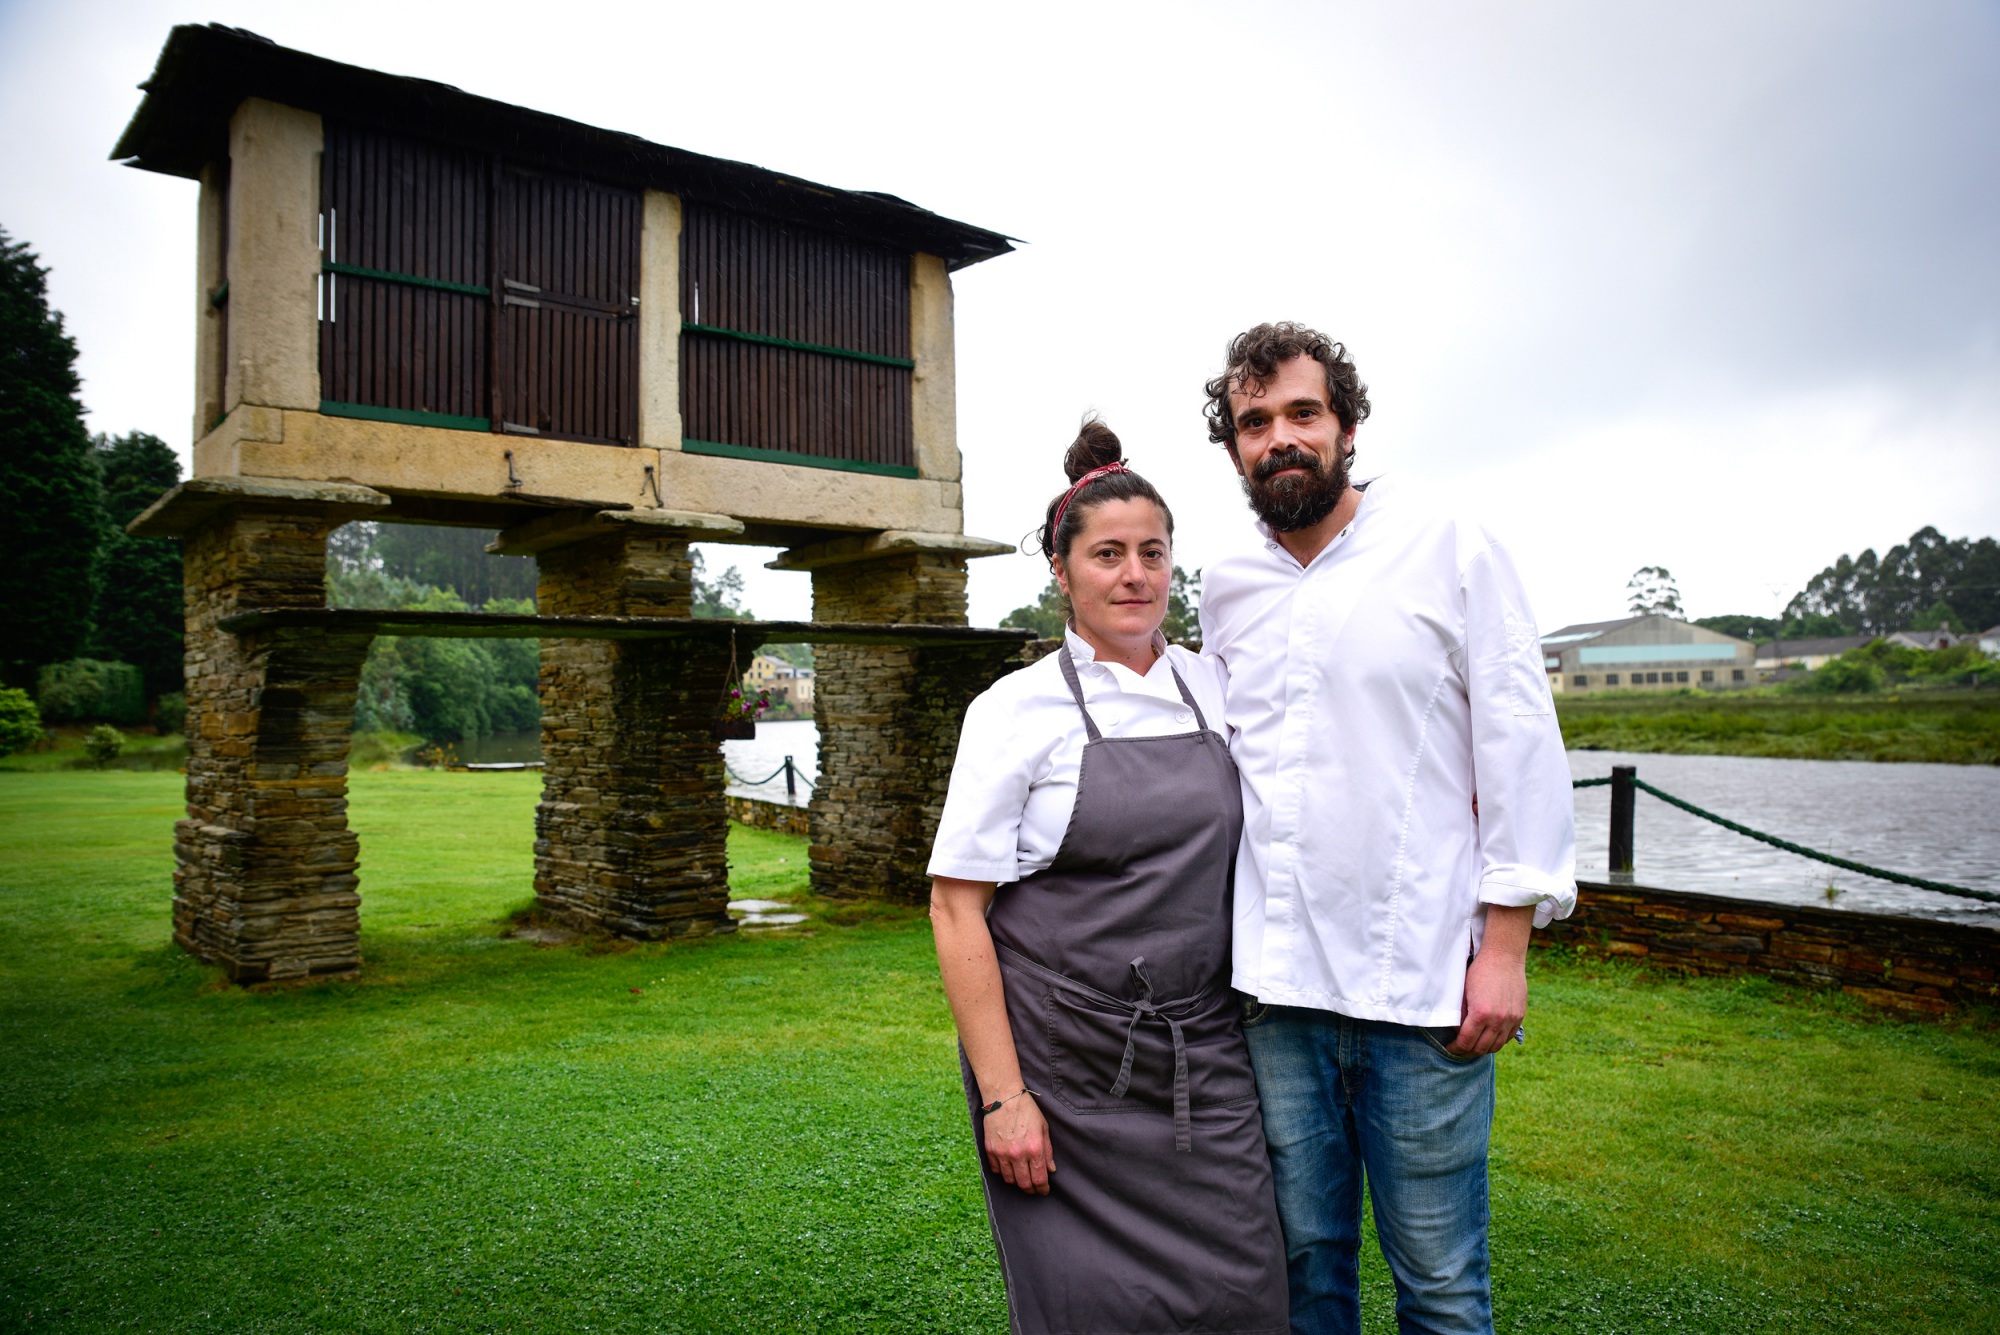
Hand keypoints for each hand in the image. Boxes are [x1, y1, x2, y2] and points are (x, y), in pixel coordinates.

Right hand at [983, 1092, 1055, 1194]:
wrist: (1004, 1097)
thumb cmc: (1027, 1110)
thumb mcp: (1043, 1128)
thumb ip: (1048, 1150)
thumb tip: (1050, 1169)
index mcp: (1034, 1149)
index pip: (1039, 1179)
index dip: (1042, 1189)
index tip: (1044, 1190)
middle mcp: (1018, 1154)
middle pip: (1024, 1184)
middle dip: (1031, 1190)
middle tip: (1034, 1189)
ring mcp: (1002, 1153)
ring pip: (1009, 1180)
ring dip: (1017, 1183)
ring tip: (1022, 1179)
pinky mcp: (990, 1150)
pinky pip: (996, 1170)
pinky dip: (1003, 1173)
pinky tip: (1009, 1169)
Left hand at [1450, 905, 1531, 1056]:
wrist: (1503, 957)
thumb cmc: (1480, 971)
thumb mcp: (1463, 991)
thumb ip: (1460, 1014)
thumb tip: (1457, 1032)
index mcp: (1480, 1014)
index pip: (1466, 1041)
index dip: (1456, 1048)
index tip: (1450, 1047)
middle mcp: (1497, 1020)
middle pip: (1481, 1048)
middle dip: (1468, 1052)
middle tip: (1460, 1050)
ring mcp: (1511, 1019)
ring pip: (1496, 1046)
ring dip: (1484, 1049)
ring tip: (1474, 1046)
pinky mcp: (1519, 1016)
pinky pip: (1508, 1037)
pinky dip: (1498, 1041)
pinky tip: (1489, 1038)